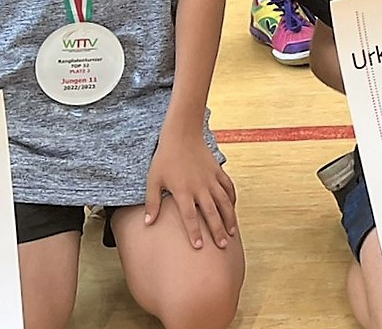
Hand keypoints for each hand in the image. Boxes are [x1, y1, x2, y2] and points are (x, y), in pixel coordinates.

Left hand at [145, 130, 237, 248]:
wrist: (182, 134)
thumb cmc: (165, 158)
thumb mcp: (153, 180)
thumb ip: (152, 203)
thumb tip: (148, 223)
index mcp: (183, 191)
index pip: (189, 217)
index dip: (194, 232)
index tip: (198, 247)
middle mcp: (200, 187)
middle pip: (211, 213)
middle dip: (217, 230)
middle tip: (221, 246)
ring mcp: (211, 179)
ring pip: (224, 202)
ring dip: (228, 218)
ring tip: (231, 233)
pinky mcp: (218, 171)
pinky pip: (228, 187)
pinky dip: (232, 199)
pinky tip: (233, 208)